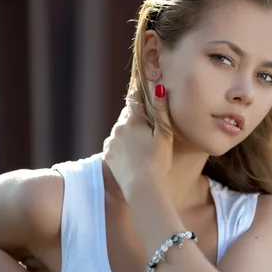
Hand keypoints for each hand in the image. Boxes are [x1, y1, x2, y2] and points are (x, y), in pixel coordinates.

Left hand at [103, 84, 172, 202]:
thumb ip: (161, 110)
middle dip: (136, 113)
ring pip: (120, 129)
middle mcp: (118, 128)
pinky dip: (122, 143)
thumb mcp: (164, 135)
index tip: (142, 84)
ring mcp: (111, 142)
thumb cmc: (158, 162)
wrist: (141, 188)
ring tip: (140, 138)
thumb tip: (159, 87)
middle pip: (127, 114)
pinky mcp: (107, 155)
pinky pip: (114, 143)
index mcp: (133, 120)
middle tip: (145, 115)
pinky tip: (132, 151)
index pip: (135, 98)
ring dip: (128, 129)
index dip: (139, 91)